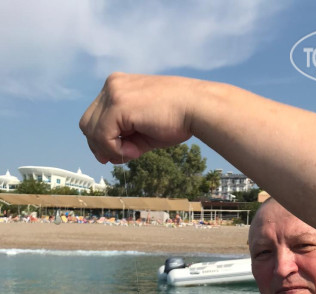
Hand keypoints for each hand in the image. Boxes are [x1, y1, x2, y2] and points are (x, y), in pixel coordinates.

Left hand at [79, 73, 194, 164]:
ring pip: (91, 130)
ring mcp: (113, 93)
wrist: (197, 108)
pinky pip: (102, 136)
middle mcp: (112, 85)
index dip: (102, 140)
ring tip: (134, 151)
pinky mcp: (118, 104)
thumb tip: (104, 156)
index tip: (121, 152)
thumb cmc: (177, 119)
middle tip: (124, 155)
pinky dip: (114, 150)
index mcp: (118, 86)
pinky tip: (135, 150)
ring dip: (109, 149)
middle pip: (87, 123)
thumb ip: (123, 139)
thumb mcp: (144, 130)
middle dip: (100, 145)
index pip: (95, 117)